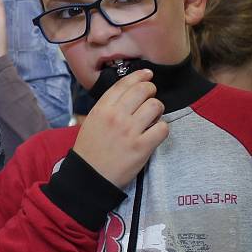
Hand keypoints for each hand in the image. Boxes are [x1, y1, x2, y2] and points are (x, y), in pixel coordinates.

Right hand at [73, 69, 167, 188]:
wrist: (89, 176)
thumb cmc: (89, 150)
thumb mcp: (90, 122)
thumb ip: (107, 107)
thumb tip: (127, 95)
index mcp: (101, 109)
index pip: (124, 84)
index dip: (139, 76)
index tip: (147, 75)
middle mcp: (115, 117)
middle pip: (143, 91)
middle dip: (150, 91)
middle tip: (150, 98)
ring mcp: (129, 131)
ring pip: (155, 106)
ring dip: (157, 110)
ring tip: (152, 118)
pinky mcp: (142, 147)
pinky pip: (162, 128)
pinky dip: (161, 129)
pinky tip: (154, 133)